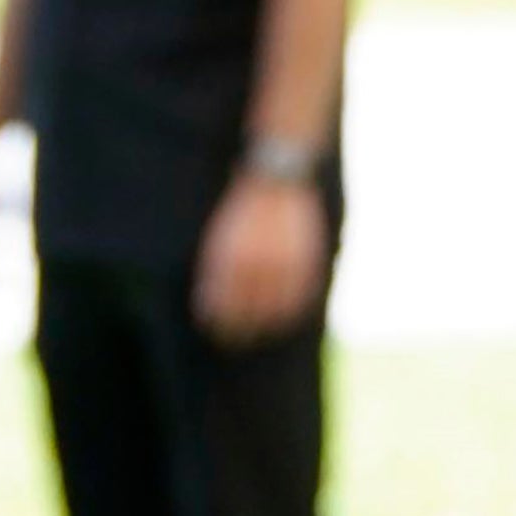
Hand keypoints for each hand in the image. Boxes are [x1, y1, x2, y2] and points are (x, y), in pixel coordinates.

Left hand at [193, 169, 328, 344]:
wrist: (278, 177)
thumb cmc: (244, 208)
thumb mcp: (222, 236)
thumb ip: (217, 270)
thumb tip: (210, 305)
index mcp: (231, 256)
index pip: (222, 302)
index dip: (218, 321)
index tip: (215, 330)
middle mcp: (256, 263)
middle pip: (247, 310)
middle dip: (239, 328)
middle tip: (235, 339)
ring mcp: (283, 262)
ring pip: (274, 308)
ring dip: (266, 324)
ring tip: (260, 332)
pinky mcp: (305, 260)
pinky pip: (299, 296)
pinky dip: (292, 310)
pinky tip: (285, 316)